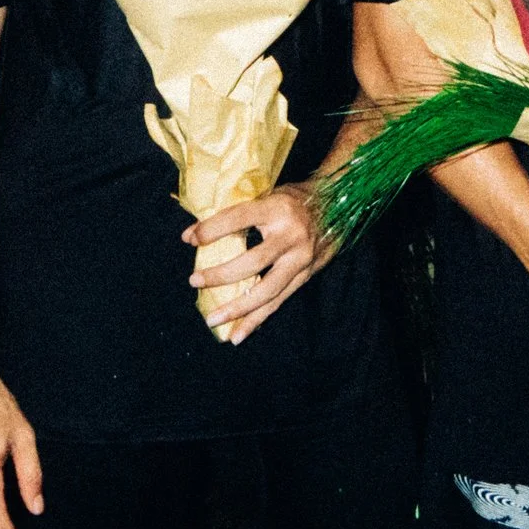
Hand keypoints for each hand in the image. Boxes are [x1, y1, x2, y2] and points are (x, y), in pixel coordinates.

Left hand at [185, 181, 328, 343]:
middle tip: (194, 281)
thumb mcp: (270, 194)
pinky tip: (237, 334)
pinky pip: (278, 302)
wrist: (338, 207)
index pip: (240, 218)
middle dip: (221, 274)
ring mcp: (302, 260)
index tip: (190, 239)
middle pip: (254, 261)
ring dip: (237, 309)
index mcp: (279, 209)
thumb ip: (239, 211)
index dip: (213, 229)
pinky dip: (256, 320)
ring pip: (267, 290)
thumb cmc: (294, 199)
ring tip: (212, 320)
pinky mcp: (306, 277)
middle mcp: (292, 236)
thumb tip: (194, 232)